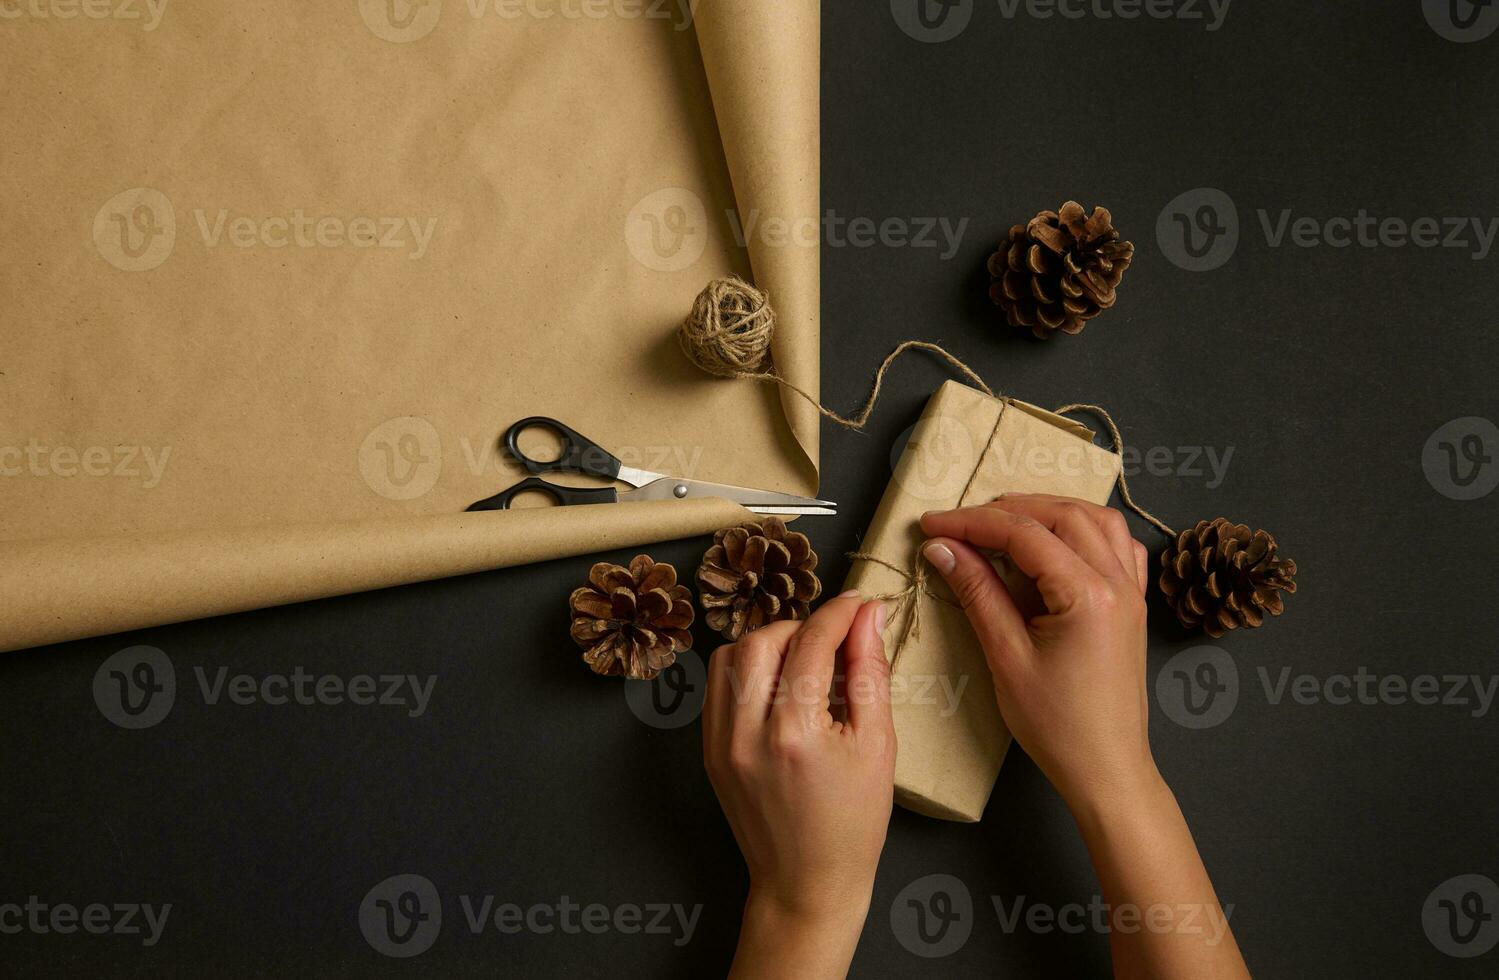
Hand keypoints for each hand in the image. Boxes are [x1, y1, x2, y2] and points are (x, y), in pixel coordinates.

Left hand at [703, 593, 894, 978]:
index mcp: (793, 733)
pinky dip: (746, 671)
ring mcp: (719, 742)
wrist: (805, 884)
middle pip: (762, 640)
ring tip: (804, 661)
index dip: (839, 613)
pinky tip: (779, 686)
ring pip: (730, 656)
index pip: (811, 643)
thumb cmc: (852, 824)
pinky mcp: (708, 750)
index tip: (860, 603)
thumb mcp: (878, 745)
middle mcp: (745, 733)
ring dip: (768, 644)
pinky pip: (719, 687)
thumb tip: (869, 616)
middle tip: (833, 638)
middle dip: (801, 626)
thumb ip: (869, 672)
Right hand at [919, 494, 1155, 811]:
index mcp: (1086, 595)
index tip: (932, 525)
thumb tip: (942, 548)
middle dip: (1006, 510)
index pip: (1023, 534)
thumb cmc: (1055, 724)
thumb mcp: (1006, 657)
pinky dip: (1084, 529)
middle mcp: (1117, 582)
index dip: (971, 522)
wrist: (1105, 767)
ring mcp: (1131, 590)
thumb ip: (977, 593)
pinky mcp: (1132, 604)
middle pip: (1061, 515)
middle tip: (959, 523)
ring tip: (1002, 523)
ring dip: (1047, 511)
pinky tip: (1056, 542)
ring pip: (1094, 520)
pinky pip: (1117, 544)